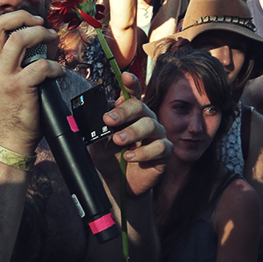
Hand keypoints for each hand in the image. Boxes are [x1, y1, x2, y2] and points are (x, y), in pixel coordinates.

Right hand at [0, 11, 62, 155]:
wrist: (8, 139)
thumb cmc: (11, 109)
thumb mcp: (2, 81)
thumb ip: (15, 60)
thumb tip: (42, 40)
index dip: (15, 17)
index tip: (32, 20)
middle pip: (1, 25)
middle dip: (25, 18)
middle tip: (42, 24)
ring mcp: (2, 76)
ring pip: (20, 39)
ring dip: (41, 35)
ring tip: (53, 40)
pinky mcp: (18, 88)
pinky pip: (41, 66)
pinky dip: (55, 66)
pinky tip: (59, 72)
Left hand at [90, 72, 169, 195]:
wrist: (120, 185)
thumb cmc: (111, 160)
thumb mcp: (98, 147)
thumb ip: (98, 134)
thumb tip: (97, 124)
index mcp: (131, 114)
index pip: (132, 94)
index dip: (131, 84)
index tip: (125, 76)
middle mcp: (146, 119)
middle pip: (140, 107)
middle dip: (124, 112)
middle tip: (108, 120)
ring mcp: (158, 134)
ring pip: (150, 125)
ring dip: (132, 132)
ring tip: (118, 141)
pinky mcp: (165, 152)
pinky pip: (160, 147)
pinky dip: (143, 151)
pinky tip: (130, 157)